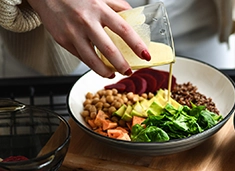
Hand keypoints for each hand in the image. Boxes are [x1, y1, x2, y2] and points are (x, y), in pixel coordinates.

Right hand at [28, 0, 150, 77]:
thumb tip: (137, 18)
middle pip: (109, 50)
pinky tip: (97, 65)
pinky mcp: (63, 40)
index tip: (146, 56)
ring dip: (105, 71)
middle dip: (121, 65)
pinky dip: (91, 64)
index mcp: (99, 9)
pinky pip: (80, 57)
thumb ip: (118, 7)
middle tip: (129, 72)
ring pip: (92, 60)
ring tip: (112, 74)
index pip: (124, 29)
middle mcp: (86, 21)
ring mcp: (73, 33)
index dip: (136, 45)